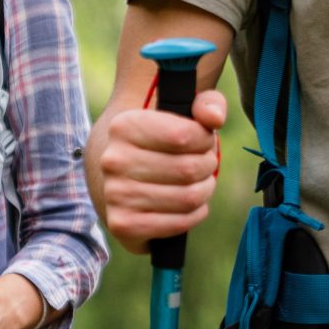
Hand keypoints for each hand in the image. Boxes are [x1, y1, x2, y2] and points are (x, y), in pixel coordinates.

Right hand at [98, 88, 228, 252]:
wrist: (127, 175)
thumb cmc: (164, 140)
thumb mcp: (187, 111)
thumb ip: (208, 104)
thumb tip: (214, 117)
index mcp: (124, 126)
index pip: (184, 135)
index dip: (205, 140)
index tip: (202, 140)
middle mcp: (113, 160)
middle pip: (189, 169)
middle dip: (208, 166)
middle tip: (204, 164)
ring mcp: (115, 194)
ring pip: (188, 197)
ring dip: (204, 190)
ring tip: (198, 182)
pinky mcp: (122, 224)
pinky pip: (178, 224)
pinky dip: (195, 215)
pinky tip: (190, 204)